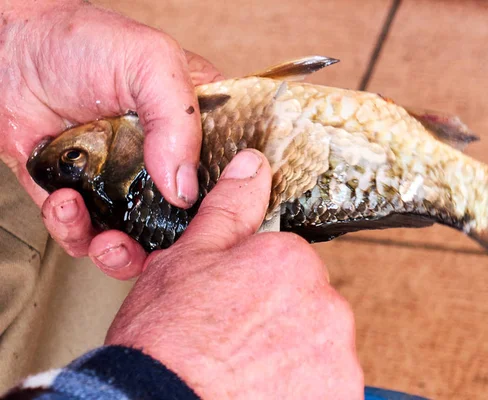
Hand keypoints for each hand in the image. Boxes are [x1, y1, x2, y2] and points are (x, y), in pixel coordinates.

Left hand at [0, 0, 221, 272]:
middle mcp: (159, 158)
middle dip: (168, 240)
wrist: (9, 50)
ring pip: (135, 235)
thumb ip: (179, 120)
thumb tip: (184, 188)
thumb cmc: (81, 41)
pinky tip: (66, 204)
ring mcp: (119, 179)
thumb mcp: (151, 61)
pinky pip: (83, 232)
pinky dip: (74, 230)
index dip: (220, 202)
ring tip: (106, 235)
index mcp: (191, 127)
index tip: (209, 220)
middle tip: (155, 242)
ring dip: (119, 248)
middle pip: (181, 217)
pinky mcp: (79, 193)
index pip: (221, 174)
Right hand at [105, 150, 363, 398]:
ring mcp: (337, 355)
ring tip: (248, 373)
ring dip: (292, 356)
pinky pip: (327, 384)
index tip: (236, 308)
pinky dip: (304, 388)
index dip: (256, 288)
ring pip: (317, 345)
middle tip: (238, 342)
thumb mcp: (188, 259)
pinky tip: (265, 390)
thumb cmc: (168, 342)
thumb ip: (230, 208)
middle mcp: (326, 304)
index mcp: (291, 261)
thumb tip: (253, 165)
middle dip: (279, 319)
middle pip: (307, 305)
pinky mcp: (342, 394)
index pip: (288, 265)